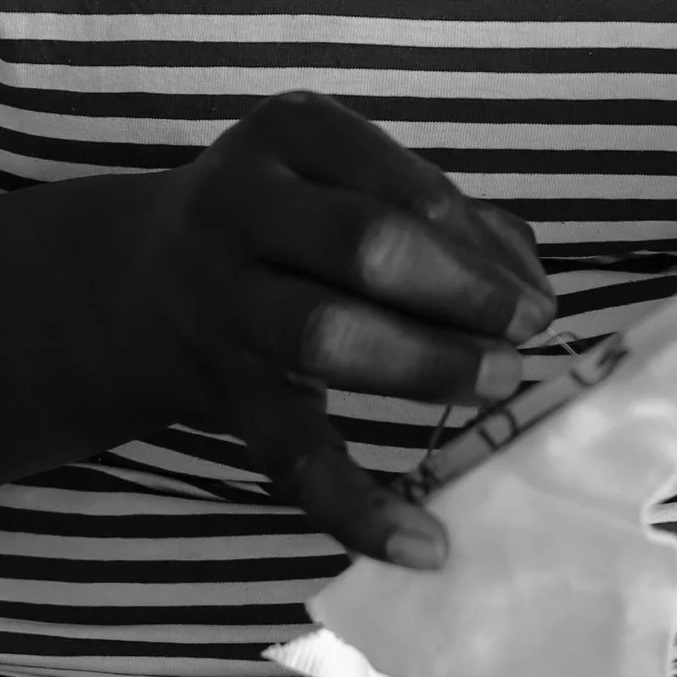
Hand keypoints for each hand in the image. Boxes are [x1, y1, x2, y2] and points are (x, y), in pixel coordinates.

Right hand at [137, 92, 553, 569]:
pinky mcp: (221, 390)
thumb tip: (531, 283)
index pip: (405, 189)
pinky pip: (290, 454)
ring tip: (493, 386)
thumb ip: (451, 221)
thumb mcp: (350, 182)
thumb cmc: (290, 221)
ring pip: (324, 333)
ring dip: (425, 365)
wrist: (142, 280)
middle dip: (461, 296)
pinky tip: (421, 542)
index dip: (480, 250)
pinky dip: (358, 506)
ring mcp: (221, 298)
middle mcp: (242, 204)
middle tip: (521, 339)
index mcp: (293, 133)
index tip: (534, 299)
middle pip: (365, 245)